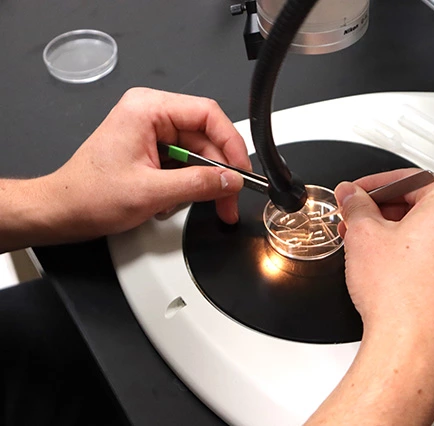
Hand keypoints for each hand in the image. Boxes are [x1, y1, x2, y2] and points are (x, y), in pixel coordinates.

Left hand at [42, 88, 250, 240]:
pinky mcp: (152, 150)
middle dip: (220, 172)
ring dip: (206, 182)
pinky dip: (191, 184)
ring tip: (210, 206)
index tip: (241, 171)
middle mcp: (151, 115)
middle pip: (206, 137)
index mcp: (147, 109)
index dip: (231, 143)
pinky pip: (185, 162)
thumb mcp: (151, 192)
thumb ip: (198, 185)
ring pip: (198, 153)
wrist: (63, 211)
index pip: (207, 114)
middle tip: (231, 199)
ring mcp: (152, 132)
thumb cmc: (90, 195)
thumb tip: (231, 181)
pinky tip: (181, 200)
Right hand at [305, 170, 433, 425]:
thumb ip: (357, 204)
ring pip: (428, 227)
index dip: (372, 185)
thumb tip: (352, 195)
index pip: (409, 178)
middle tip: (355, 214)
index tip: (355, 191)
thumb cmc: (399, 293)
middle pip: (421, 201)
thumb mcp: (364, 233)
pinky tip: (383, 257)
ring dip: (392, 228)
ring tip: (362, 237)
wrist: (411, 343)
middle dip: (381, 208)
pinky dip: (410, 248)